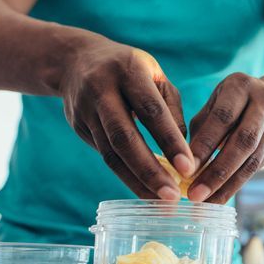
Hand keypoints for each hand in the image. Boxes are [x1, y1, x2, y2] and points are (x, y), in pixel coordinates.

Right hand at [58, 39, 194, 199]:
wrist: (75, 61)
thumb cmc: (130, 70)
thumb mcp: (155, 76)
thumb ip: (171, 110)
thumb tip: (185, 152)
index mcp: (129, 71)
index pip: (151, 110)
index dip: (169, 140)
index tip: (188, 167)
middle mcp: (102, 91)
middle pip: (125, 137)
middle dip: (150, 170)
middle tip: (172, 197)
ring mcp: (86, 111)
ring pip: (111, 153)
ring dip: (137, 181)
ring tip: (161, 203)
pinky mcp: (78, 127)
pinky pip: (105, 156)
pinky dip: (126, 176)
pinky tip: (145, 190)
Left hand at [186, 73, 263, 202]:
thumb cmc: (234, 104)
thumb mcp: (216, 103)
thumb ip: (201, 129)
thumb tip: (184, 164)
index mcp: (241, 86)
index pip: (222, 118)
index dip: (205, 145)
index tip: (185, 169)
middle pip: (243, 141)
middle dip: (217, 171)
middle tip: (194, 194)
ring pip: (252, 160)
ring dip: (227, 185)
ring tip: (205, 202)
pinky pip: (258, 168)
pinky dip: (237, 184)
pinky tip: (219, 196)